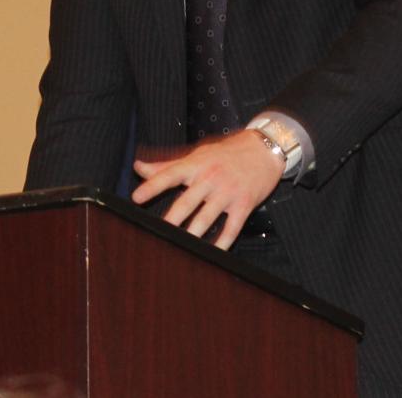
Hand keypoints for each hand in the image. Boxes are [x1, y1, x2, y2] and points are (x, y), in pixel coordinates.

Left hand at [132, 130, 284, 249]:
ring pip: (207, 218)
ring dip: (193, 234)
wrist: (265, 149)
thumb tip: (139, 167)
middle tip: (157, 231)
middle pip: (187, 201)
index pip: (170, 175)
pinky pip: (232, 227)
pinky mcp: (243, 204)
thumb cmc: (227, 152)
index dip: (152, 186)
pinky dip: (223, 242)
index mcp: (196, 165)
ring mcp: (228, 192)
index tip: (137, 197)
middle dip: (172, 218)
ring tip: (181, 246)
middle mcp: (210, 178)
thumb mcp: (198, 154)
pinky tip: (214, 252)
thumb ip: (167, 165)